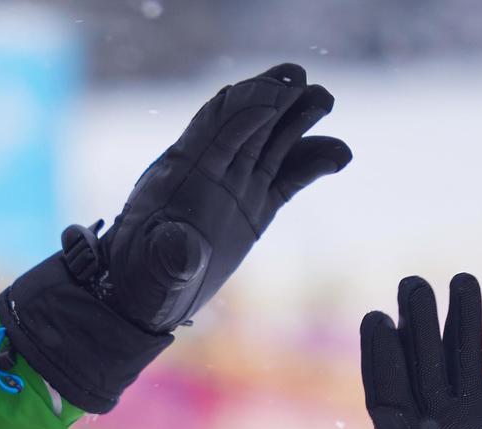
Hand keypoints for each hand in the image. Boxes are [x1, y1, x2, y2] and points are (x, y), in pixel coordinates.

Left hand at [0, 64, 350, 411]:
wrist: (147, 294)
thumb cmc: (141, 277)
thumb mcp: (151, 266)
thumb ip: (170, 255)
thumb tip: (185, 249)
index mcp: (184, 171)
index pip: (218, 126)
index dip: (247, 106)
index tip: (276, 90)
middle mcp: (214, 169)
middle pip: (250, 121)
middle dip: (276, 97)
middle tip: (303, 83)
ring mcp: (238, 184)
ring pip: (274, 141)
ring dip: (299, 119)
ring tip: (323, 101)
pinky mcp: (257, 206)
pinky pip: (289, 176)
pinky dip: (313, 162)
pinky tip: (340, 155)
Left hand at [361, 273, 481, 428]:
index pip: (388, 388)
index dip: (381, 354)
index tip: (378, 317)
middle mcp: (434, 425)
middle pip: (425, 363)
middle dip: (421, 324)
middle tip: (416, 282)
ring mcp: (469, 423)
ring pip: (466, 362)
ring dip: (465, 324)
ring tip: (466, 281)